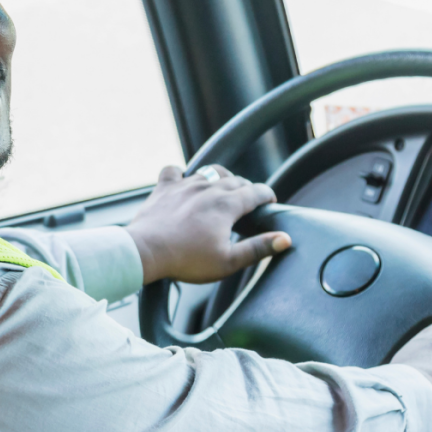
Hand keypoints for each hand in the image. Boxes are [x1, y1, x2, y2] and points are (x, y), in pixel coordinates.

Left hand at [127, 165, 291, 284]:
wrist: (146, 251)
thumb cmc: (186, 260)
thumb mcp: (228, 261)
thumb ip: (258, 248)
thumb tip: (285, 239)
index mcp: (227, 204)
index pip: (256, 191)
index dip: (267, 195)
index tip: (271, 201)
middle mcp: (208, 188)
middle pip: (235, 180)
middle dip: (247, 188)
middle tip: (250, 200)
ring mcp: (184, 185)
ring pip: (209, 172)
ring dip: (221, 178)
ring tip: (225, 188)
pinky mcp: (164, 188)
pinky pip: (173, 171)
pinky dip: (181, 173)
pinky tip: (183, 180)